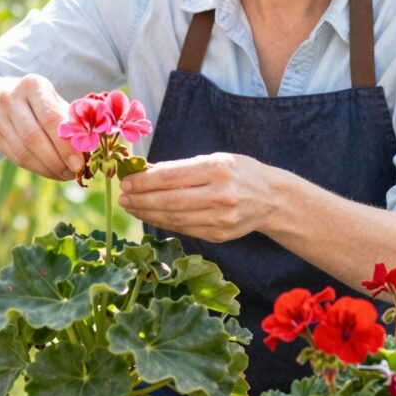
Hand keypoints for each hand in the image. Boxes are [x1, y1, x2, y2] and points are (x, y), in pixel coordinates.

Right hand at [0, 74, 83, 179]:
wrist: (10, 99)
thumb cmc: (45, 104)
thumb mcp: (59, 103)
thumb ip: (74, 123)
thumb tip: (91, 149)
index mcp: (33, 86)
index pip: (50, 118)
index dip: (65, 144)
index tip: (80, 163)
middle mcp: (11, 99)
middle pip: (33, 137)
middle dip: (57, 160)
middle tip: (75, 172)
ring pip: (24, 152)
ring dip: (48, 169)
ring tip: (67, 175)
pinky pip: (18, 159)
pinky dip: (39, 169)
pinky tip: (53, 173)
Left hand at [118, 152, 277, 242]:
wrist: (273, 198)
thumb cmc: (239, 173)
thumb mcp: (216, 160)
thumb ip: (182, 168)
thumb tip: (144, 172)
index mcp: (218, 169)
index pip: (172, 177)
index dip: (145, 181)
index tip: (126, 182)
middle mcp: (221, 195)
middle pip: (170, 200)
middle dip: (142, 200)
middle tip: (123, 198)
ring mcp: (221, 218)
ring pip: (175, 218)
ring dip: (148, 214)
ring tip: (131, 208)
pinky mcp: (220, 235)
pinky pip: (184, 229)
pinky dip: (164, 223)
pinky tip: (150, 216)